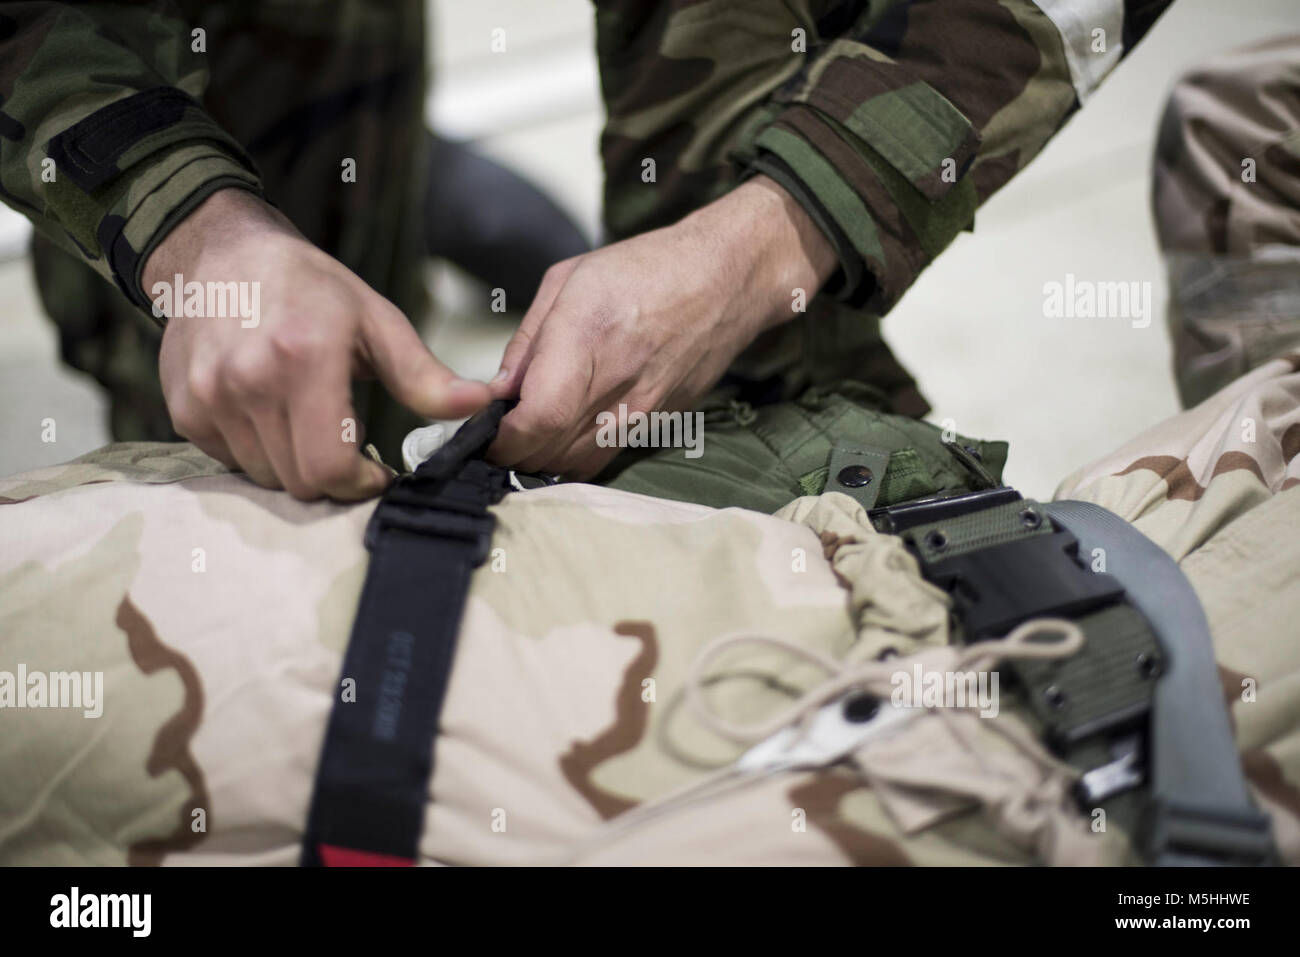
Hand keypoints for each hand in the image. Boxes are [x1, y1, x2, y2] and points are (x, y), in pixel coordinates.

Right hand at [149, 188, 490, 499]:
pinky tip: (270, 415)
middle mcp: (249, 379)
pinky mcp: (184, 408)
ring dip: (294, 466)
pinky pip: (228, 461)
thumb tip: (480, 405)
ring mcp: (209, 396)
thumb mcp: (375, 320)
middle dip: (334, 478)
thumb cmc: (308, 287)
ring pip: (264, 477)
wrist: (218, 253)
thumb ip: (423, 375)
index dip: (360, 485)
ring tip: (308, 425)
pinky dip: (256, 452)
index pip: (330, 467)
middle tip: (349, 451)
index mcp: (305, 356)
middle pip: (299, 481)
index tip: (377, 472)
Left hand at [487, 175, 836, 477]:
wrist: (725, 280)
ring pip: (574, 466)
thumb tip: (501, 390)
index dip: (499, 437)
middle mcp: (616, 383)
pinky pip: (602, 460)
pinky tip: (562, 435)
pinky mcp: (657, 425)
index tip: (483, 429)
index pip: (535, 419)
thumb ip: (528, 340)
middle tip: (495, 431)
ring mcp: (641, 411)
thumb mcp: (567, 280)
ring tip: (527, 433)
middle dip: (510, 450)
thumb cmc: (647, 269)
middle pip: (548, 452)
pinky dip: (572, 458)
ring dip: (540, 459)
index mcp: (587, 338)